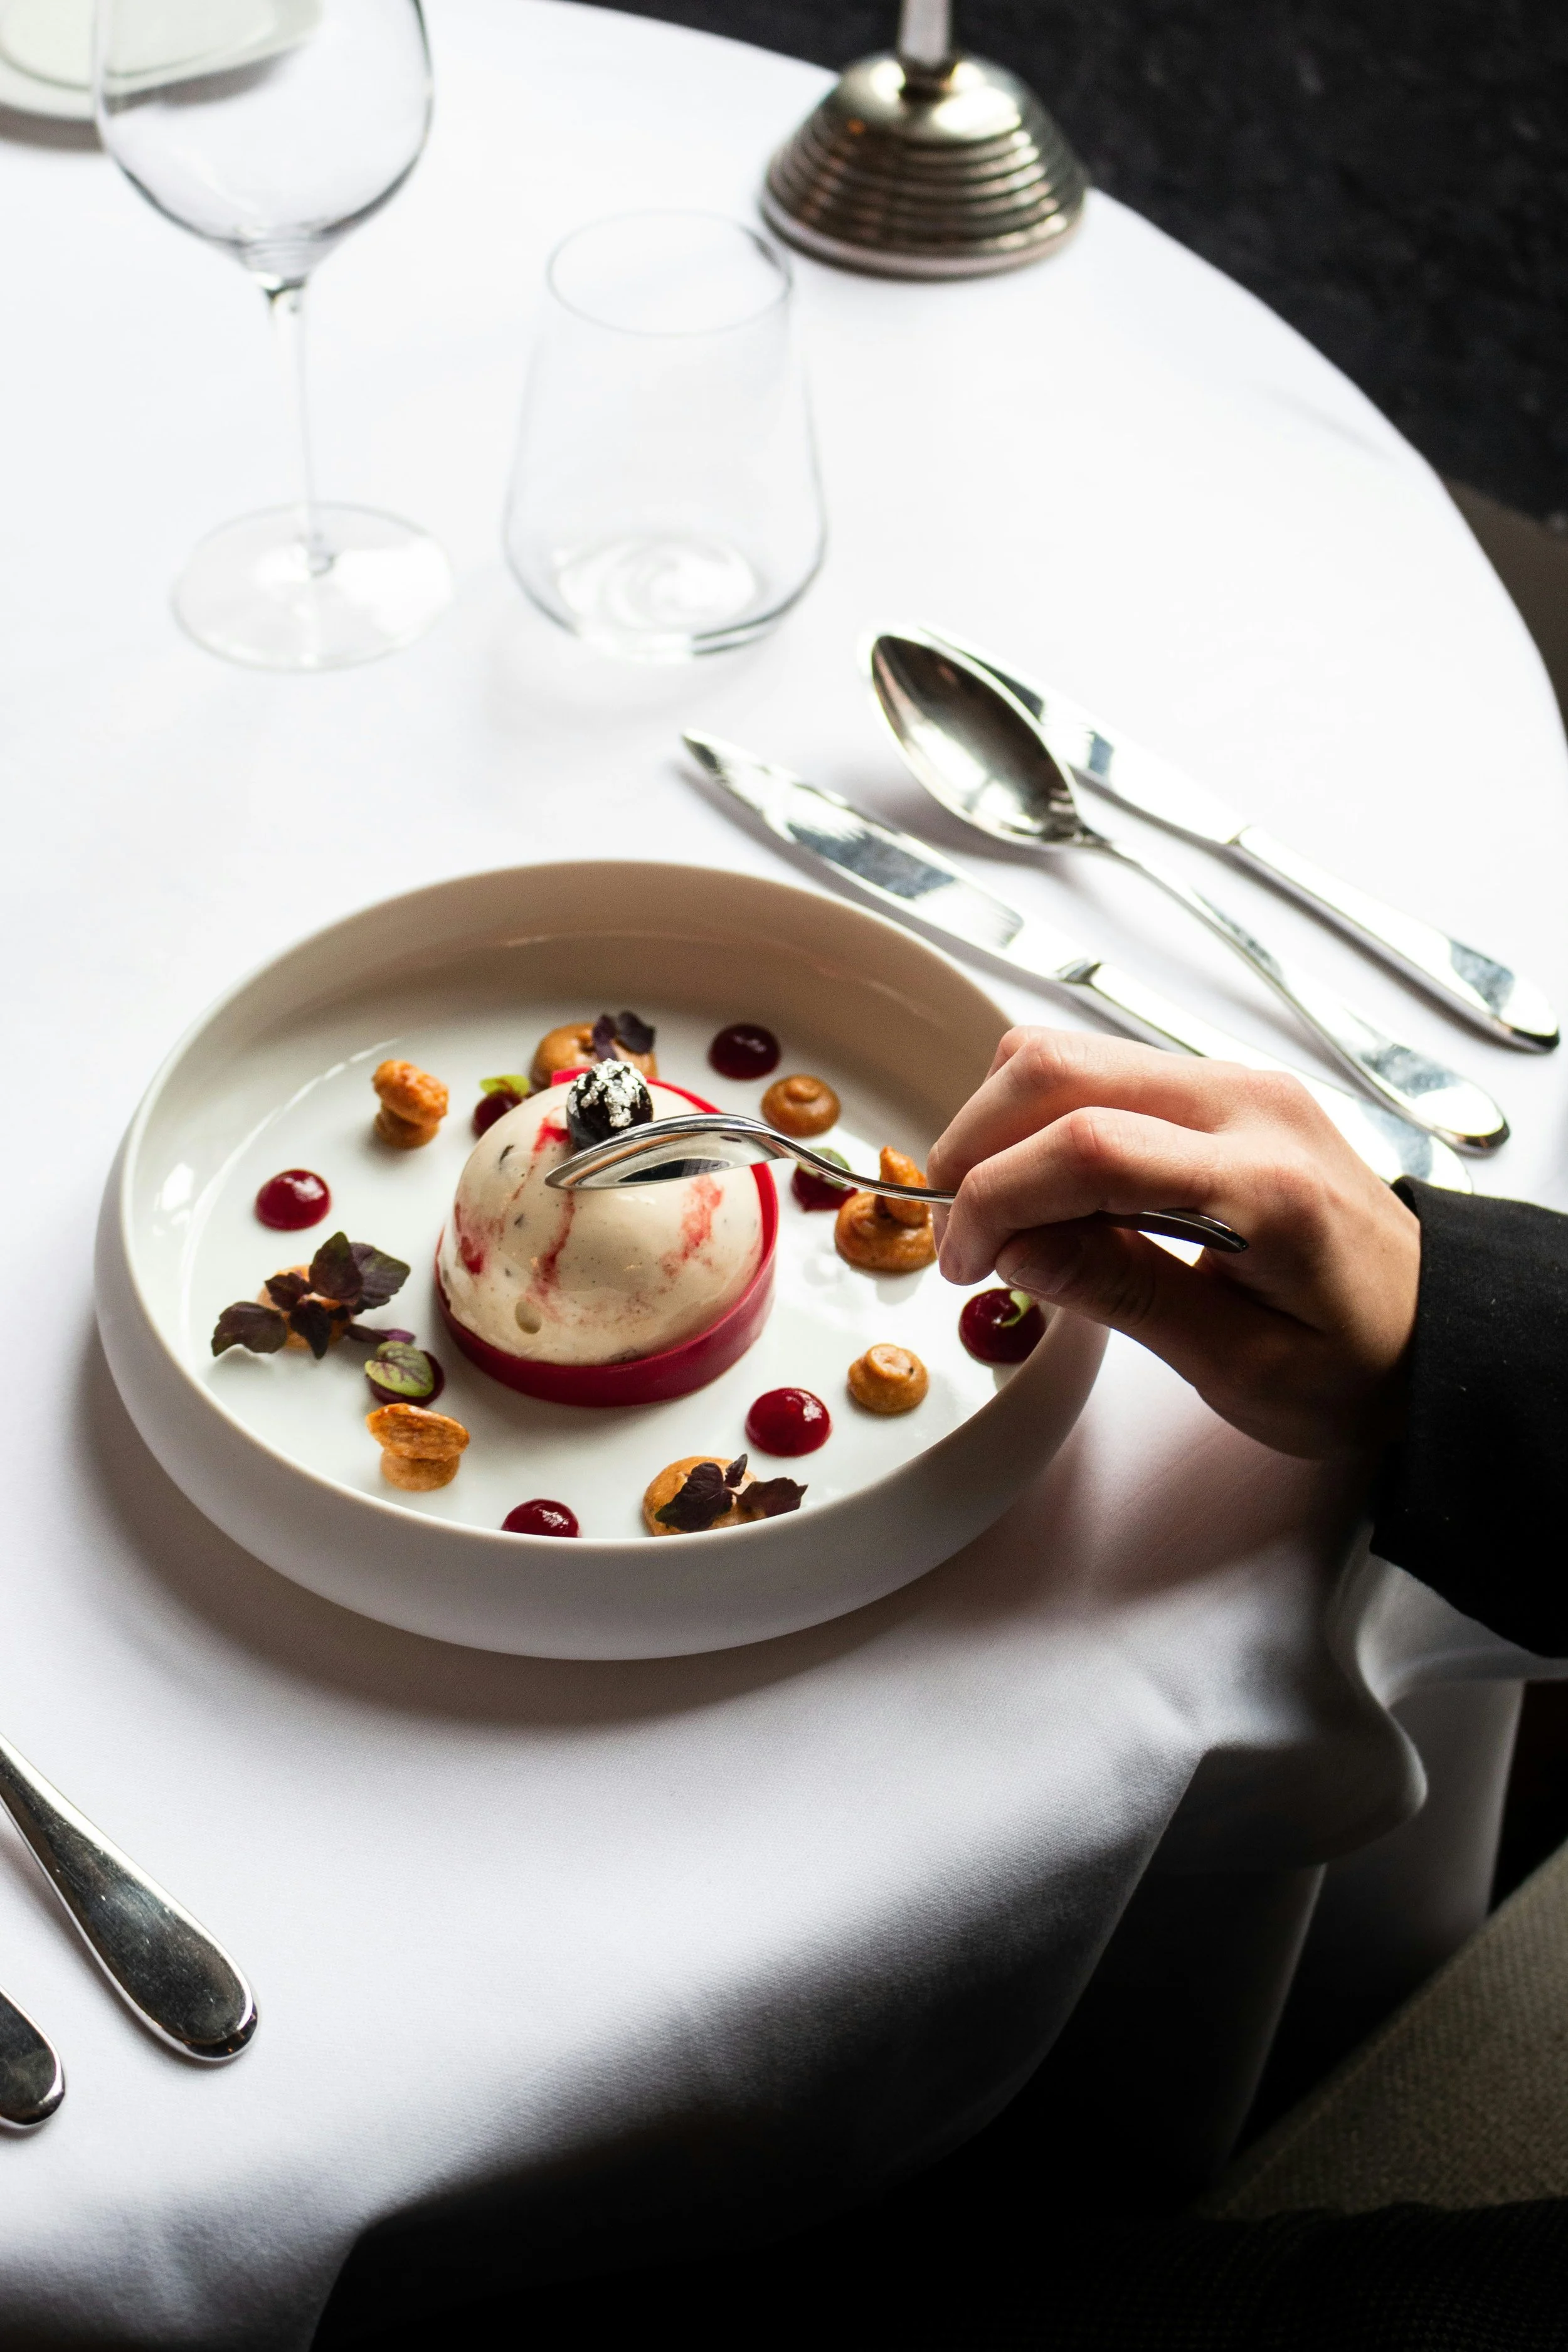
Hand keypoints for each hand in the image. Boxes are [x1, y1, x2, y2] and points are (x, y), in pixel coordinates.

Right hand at [926, 1028, 1420, 1458]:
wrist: (1439, 1332)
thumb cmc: (1357, 1364)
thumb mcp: (1240, 1367)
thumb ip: (1123, 1294)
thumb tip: (1015, 1247)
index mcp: (1265, 1184)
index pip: (1088, 1146)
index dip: (996, 1197)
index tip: (964, 1261)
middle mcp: (1249, 1104)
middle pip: (1058, 1068)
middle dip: (975, 1145)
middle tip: (960, 1237)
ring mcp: (1236, 1084)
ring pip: (1068, 1054)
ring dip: (1001, 1126)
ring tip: (998, 1217)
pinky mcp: (1221, 1088)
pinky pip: (1100, 1072)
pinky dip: (1042, 1121)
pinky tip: (1045, 1193)